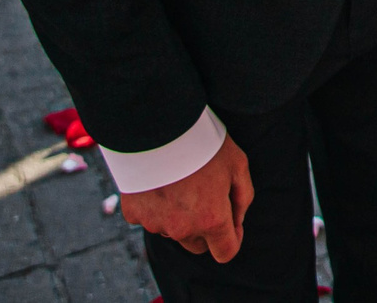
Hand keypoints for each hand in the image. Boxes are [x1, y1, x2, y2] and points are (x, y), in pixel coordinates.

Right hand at [120, 135, 252, 259]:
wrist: (158, 125)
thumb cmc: (203, 142)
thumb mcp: (237, 164)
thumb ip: (243, 198)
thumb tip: (237, 220)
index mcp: (212, 220)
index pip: (225, 252)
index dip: (231, 239)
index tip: (231, 224)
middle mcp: (183, 229)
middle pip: (197, 245)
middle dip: (204, 229)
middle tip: (204, 196)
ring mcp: (155, 223)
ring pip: (172, 230)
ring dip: (178, 216)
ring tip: (179, 182)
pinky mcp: (133, 214)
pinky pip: (148, 217)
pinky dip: (154, 206)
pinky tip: (158, 182)